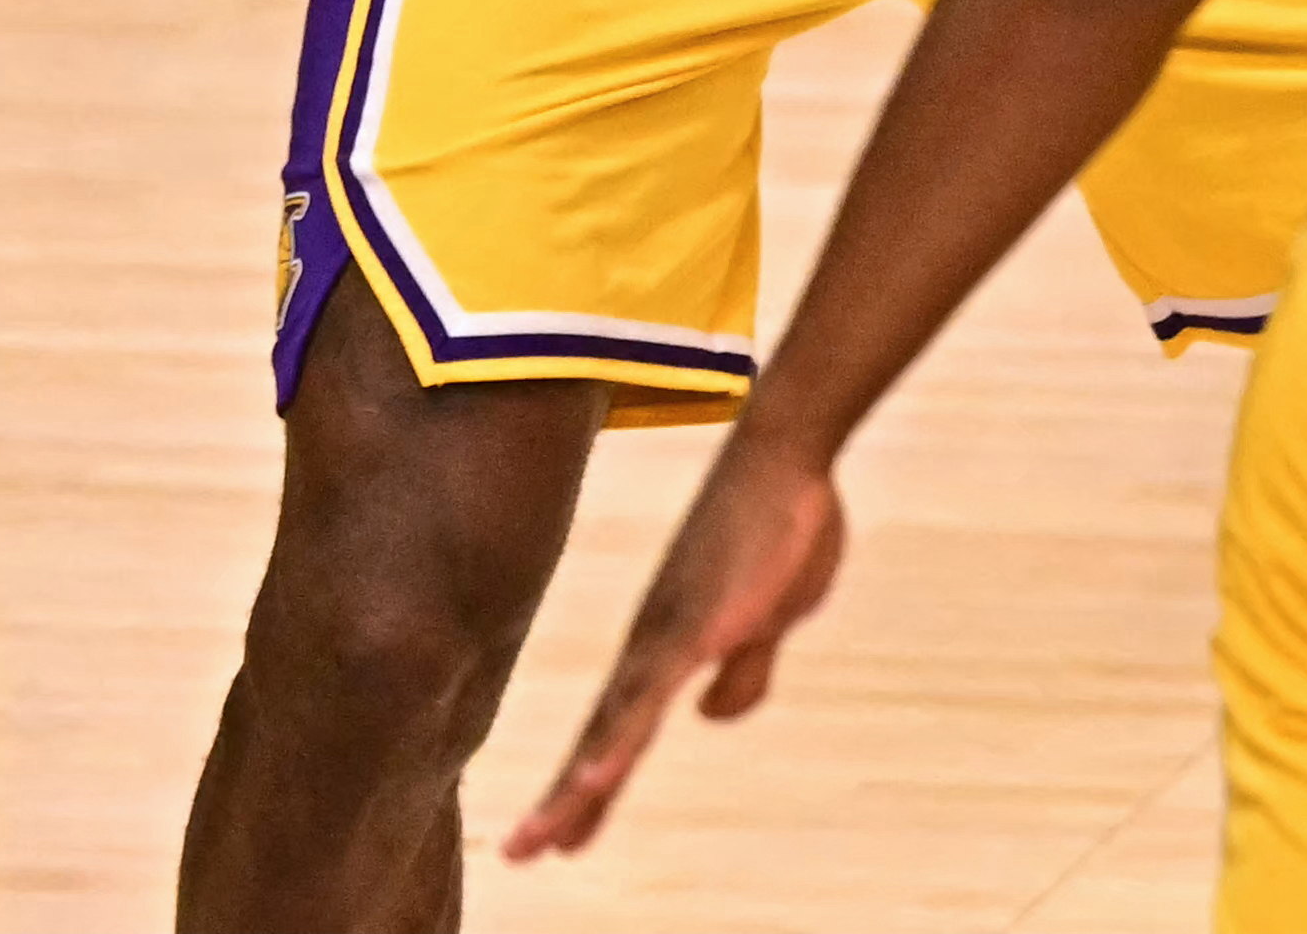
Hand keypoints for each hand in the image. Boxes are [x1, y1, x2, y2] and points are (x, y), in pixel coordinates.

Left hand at [503, 444, 847, 859]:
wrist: (785, 452)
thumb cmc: (777, 526)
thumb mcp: (769, 615)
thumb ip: (743, 667)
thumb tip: (710, 715)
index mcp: (666, 648)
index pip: (617, 731)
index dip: (585, 787)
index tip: (552, 840)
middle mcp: (654, 644)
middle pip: (603, 737)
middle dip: (563, 801)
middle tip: (522, 854)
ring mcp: (674, 630)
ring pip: (620, 721)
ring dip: (584, 778)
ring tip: (550, 833)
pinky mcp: (703, 618)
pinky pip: (657, 688)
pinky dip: (623, 734)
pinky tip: (601, 769)